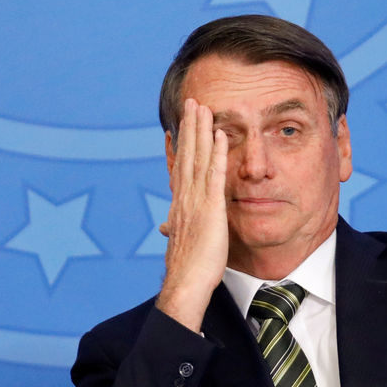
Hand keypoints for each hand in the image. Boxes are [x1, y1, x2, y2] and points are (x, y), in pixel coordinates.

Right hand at [156, 98, 227, 331]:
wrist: (185, 284)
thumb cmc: (186, 270)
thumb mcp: (180, 243)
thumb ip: (176, 229)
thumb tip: (166, 227)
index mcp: (179, 204)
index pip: (179, 167)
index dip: (180, 145)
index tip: (179, 125)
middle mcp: (184, 197)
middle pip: (186, 154)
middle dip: (188, 127)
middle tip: (191, 102)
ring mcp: (196, 200)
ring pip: (197, 157)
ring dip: (200, 130)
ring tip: (202, 107)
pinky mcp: (210, 208)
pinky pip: (214, 174)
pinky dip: (216, 152)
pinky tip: (220, 134)